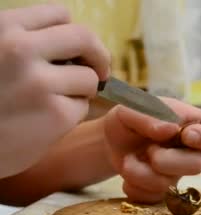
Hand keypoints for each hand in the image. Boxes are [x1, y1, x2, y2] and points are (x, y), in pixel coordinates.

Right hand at [0, 4, 109, 177]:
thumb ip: (24, 41)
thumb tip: (75, 46)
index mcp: (2, 28)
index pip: (59, 15)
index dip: (72, 35)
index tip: (76, 50)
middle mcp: (19, 50)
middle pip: (85, 38)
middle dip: (99, 55)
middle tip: (99, 71)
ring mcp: (39, 82)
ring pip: (89, 78)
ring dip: (81, 91)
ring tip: (53, 102)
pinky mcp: (55, 114)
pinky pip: (82, 107)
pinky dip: (71, 115)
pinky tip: (45, 122)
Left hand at [103, 98, 200, 202]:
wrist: (110, 142)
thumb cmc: (130, 119)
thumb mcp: (133, 107)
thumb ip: (150, 114)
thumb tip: (170, 130)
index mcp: (194, 124)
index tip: (187, 136)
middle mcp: (191, 151)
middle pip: (198, 165)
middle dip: (168, 161)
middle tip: (149, 150)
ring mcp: (178, 173)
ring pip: (171, 185)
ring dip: (142, 173)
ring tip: (128, 160)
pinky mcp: (162, 192)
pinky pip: (154, 198)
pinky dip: (134, 188)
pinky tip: (128, 173)